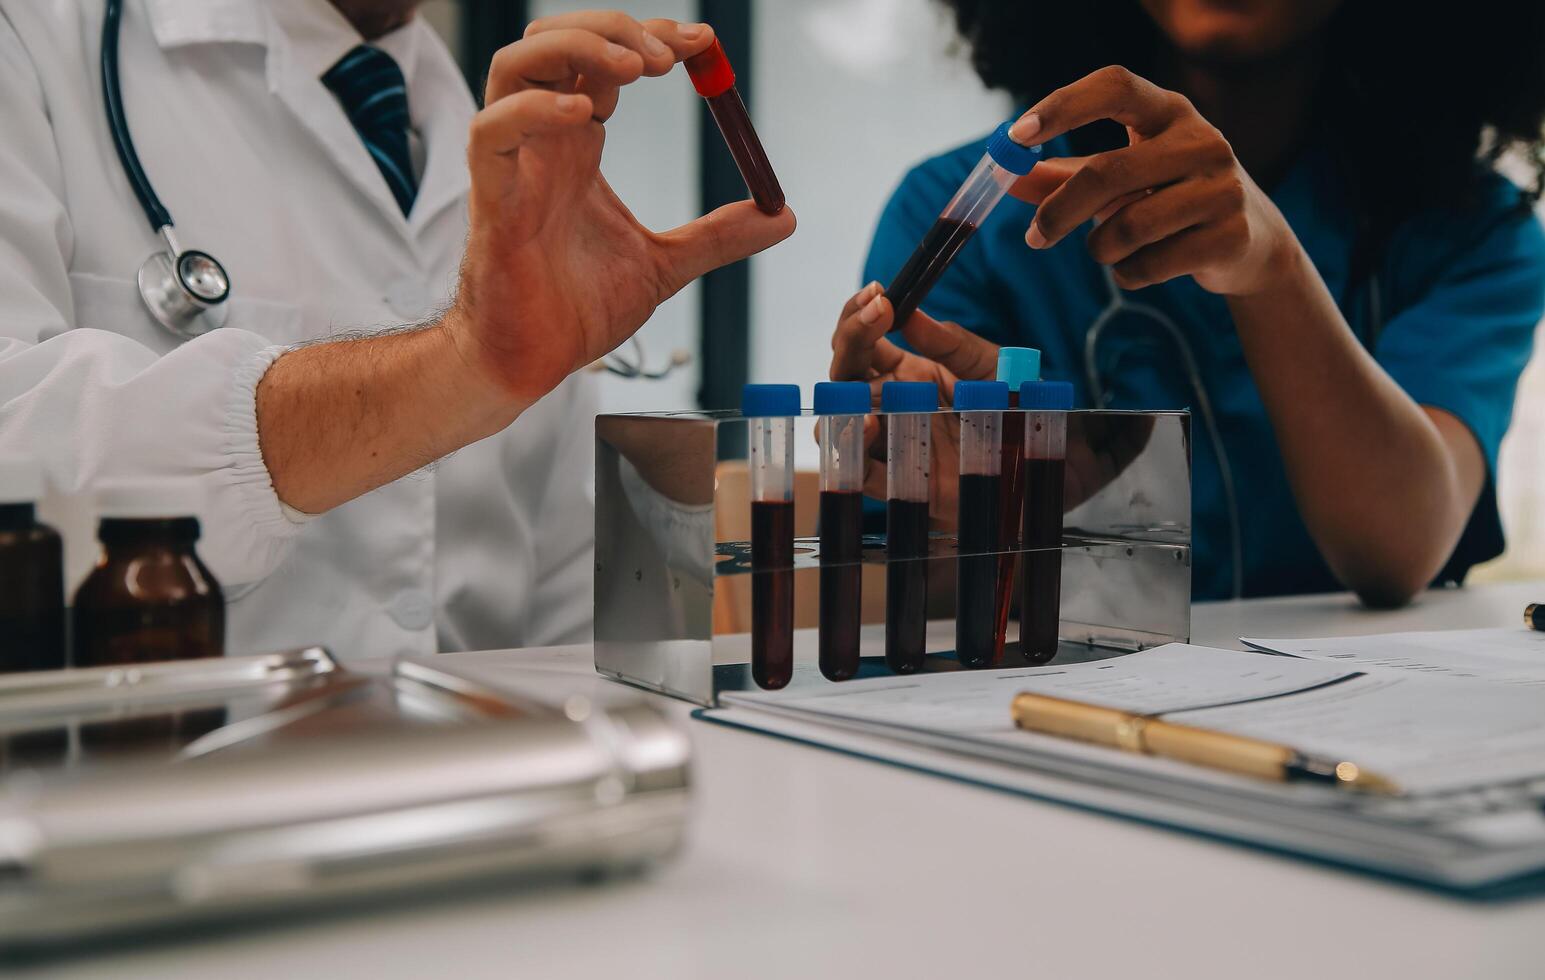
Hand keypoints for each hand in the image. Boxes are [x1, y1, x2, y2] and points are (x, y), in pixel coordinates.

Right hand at [447, 13, 795, 404]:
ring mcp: (513, 166)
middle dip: (616, 28)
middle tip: (676, 56)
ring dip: (575, 47)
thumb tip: (785, 215)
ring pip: (515, 65)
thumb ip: (719, 236)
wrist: (531, 363)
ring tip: (635, 67)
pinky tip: (584, 117)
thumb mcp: (666, 264)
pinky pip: (492, 131)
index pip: (604, 62)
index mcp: (578, 148)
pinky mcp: (491, 200)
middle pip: (558, 42)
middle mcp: (542, 144)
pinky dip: (534, 109)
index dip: (653, 39)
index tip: (704, 47)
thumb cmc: (576, 311)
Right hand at [828, 282, 1000, 525]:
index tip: (879, 294)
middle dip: (849, 338)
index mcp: (906, 373)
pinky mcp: (896, 481)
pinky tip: (866, 423)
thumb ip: (951, 343)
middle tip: (873, 314)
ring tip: (863, 374)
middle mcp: (890, 404)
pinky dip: (851, 447)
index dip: (860, 314)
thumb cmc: (1015, 409)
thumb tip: (911, 313)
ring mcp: (890, 440)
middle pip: (844, 372)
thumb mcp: (990, 366)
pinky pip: (858, 468)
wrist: (1042, 460)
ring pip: (838, 418)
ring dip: (838, 394)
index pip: (864, 340)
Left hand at [1009, 65, 1295, 296]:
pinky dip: (1129, 275)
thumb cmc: (1171, 197)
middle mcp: (1202, 139)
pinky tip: (1141, 266)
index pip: (1114, 86)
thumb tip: (1008, 181)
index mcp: (1170, 111)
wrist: (1250, 241)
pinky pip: (1149, 265)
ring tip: (1110, 249)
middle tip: (1034, 237)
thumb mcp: (1124, 178)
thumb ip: (1066, 176)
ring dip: (1100, 249)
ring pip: (1127, 227)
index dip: (1063, 106)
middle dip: (1059, 212)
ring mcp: (1222, 187)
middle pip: (1107, 172)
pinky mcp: (1230, 236)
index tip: (1017, 137)